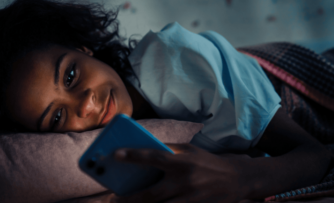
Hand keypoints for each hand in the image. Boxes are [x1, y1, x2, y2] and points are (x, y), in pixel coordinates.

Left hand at [110, 143, 251, 202]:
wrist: (237, 179)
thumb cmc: (207, 161)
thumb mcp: (189, 150)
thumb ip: (168, 150)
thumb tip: (143, 150)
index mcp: (182, 161)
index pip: (154, 157)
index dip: (133, 155)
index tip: (115, 155)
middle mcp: (185, 181)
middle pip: (151, 194)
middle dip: (128, 199)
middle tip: (112, 199)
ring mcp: (190, 198)